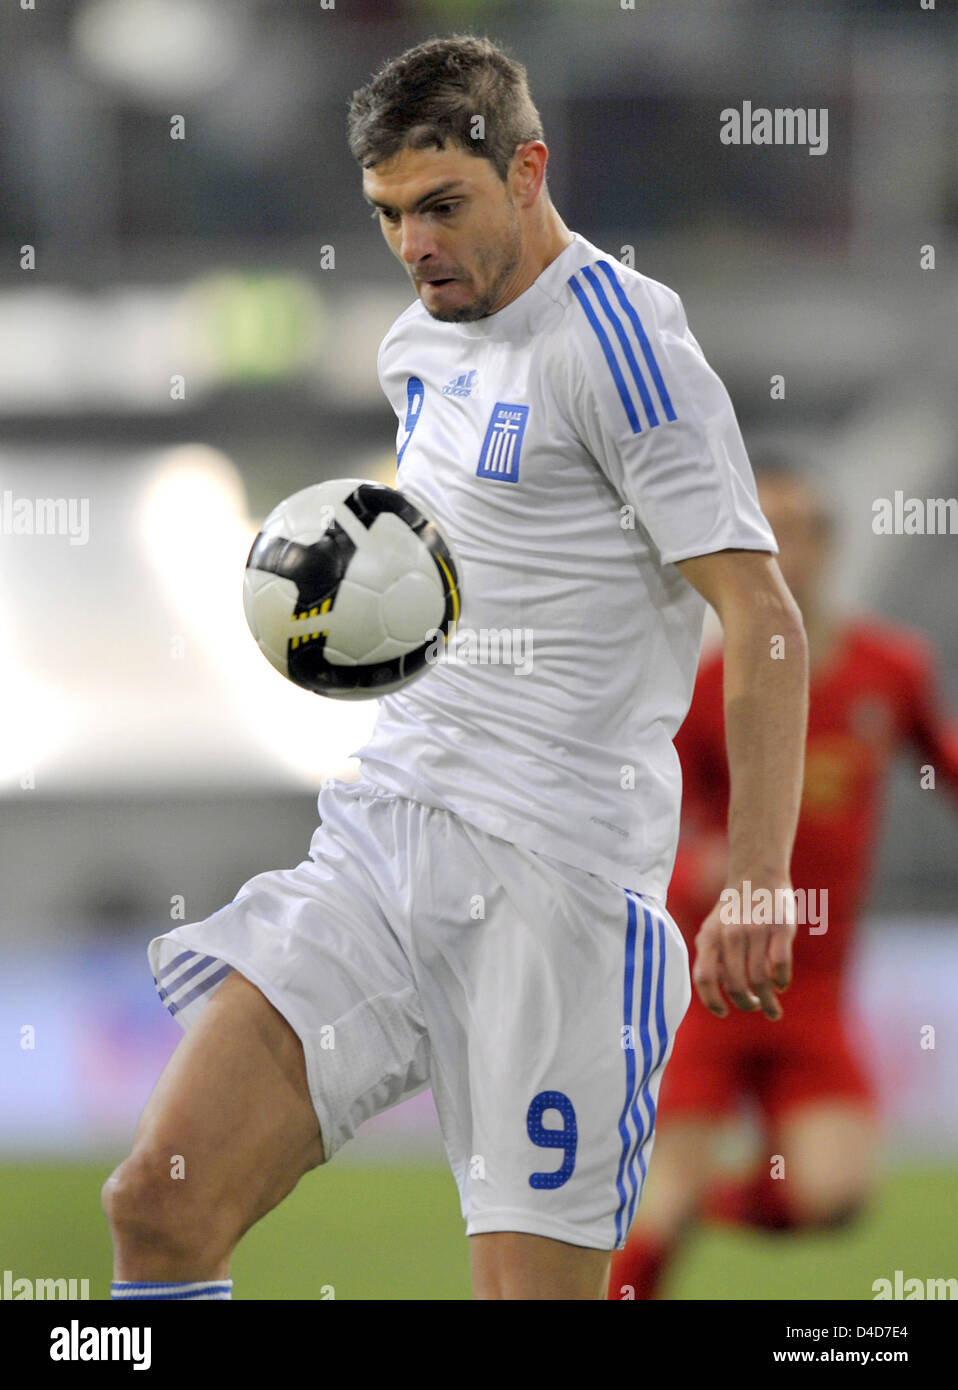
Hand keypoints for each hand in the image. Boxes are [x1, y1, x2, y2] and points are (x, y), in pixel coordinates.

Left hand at [691, 878, 795, 1020]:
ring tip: (772, 1010)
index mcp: (710, 937)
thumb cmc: (734, 910)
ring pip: (761, 980)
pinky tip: (781, 985)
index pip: (705, 978)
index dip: (712, 1001)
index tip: (724, 1012)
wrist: (756, 873)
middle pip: (737, 985)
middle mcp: (730, 935)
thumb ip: (713, 957)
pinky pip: (781, 965)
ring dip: (768, 1002)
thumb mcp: (714, 929)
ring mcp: (756, 931)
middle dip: (747, 1004)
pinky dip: (782, 981)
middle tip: (755, 1007)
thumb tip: (718, 994)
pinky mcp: (780, 927)